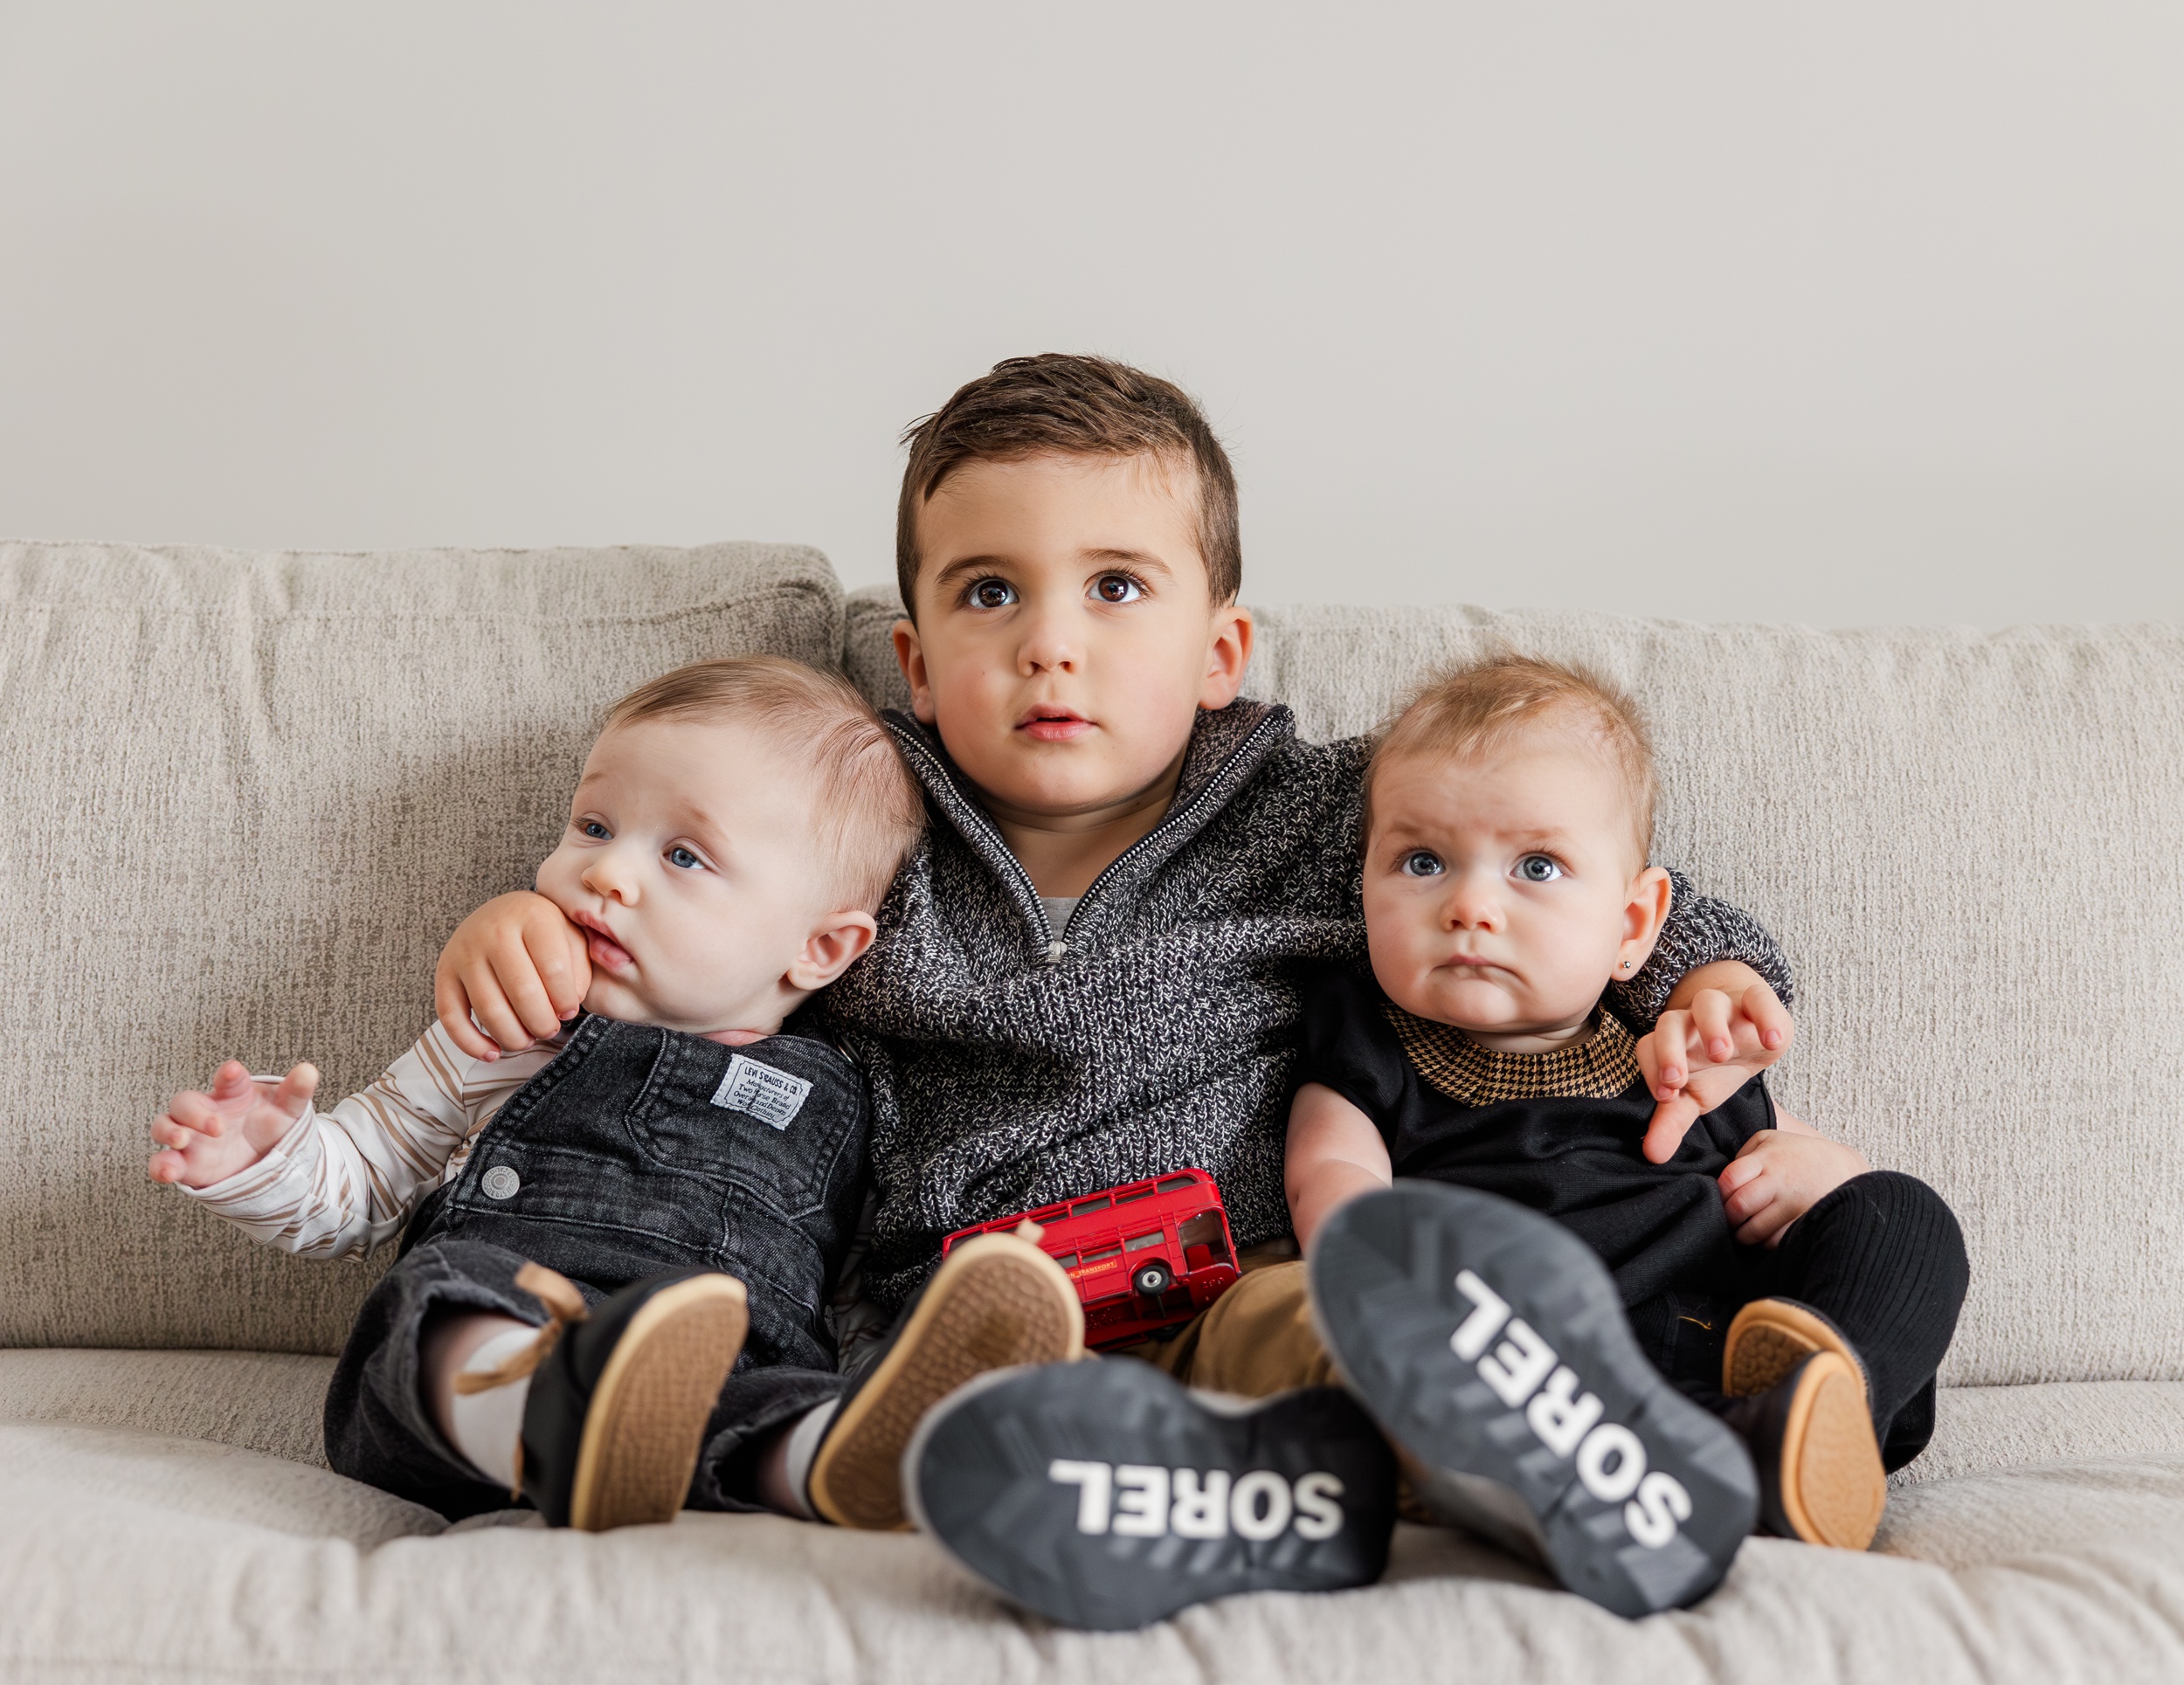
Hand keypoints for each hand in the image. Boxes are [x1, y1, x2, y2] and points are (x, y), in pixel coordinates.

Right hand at [149, 1061, 318, 1189]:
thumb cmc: (271, 1126)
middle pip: (185, 1102)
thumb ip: (296, 1092)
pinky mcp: (186, 1164)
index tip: (234, 1072)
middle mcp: (206, 1112)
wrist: (265, 1162)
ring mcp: (192, 1138)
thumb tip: (309, 1071)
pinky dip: (160, 1165)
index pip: (227, 1080)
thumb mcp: (288, 1110)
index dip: (229, 1075)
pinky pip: (163, 1162)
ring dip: (168, 1132)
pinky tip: (168, 1171)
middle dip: (195, 1112)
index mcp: (233, 1093)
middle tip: (218, 1126)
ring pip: (164, 1127)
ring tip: (181, 1141)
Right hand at [433, 891, 590, 1059]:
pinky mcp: (444, 974)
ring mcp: (464, 952)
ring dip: (514, 1036)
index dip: (567, 999)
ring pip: (489, 1009)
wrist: (501, 915)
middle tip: (551, 1028)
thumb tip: (601, 979)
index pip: (555, 968)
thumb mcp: (574, 935)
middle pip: (522, 992)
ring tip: (529, 1037)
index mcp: (532, 915)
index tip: (570, 1010)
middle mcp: (493, 930)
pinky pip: (451, 1017)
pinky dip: (471, 1043)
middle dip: (543, 1022)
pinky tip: (493, 1052)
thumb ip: (591, 956)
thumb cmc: (546, 934)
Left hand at [1634, 974, 1792, 1163]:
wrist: (1748, 1028)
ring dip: (1711, 1027)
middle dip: (1670, 1049)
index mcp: (1669, 1042)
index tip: (1665, 1096)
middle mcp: (1689, 1021)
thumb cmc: (1714, 1067)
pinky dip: (1765, 1015)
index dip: (1652, 1069)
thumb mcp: (1696, 1097)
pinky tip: (1772, 1040)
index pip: (1647, 1048)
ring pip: (1707, 1003)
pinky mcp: (1755, 1000)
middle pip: (1669, 1023)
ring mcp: (1722, 1007)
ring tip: (1721, 1054)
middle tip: (1678, 1080)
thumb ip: (1672, 1123)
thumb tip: (1652, 1157)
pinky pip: (1757, 997)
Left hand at [1717, 1120, 1867, 1246]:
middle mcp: (1780, 1182)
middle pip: (1739, 1207)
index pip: (1730, 1179)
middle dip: (1728, 1217)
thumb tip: (1722, 1181)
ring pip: (1756, 1230)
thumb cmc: (1798, 1154)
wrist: (1843, 1168)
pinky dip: (1765, 1242)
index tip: (1720, 1198)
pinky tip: (1765, 1233)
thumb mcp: (1769, 1140)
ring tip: (1743, 1230)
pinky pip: (1776, 1241)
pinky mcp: (1806, 1223)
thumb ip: (1743, 1155)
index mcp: (1767, 1159)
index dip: (1719, 1193)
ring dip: (1743, 1235)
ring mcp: (1794, 1205)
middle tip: (1729, 1219)